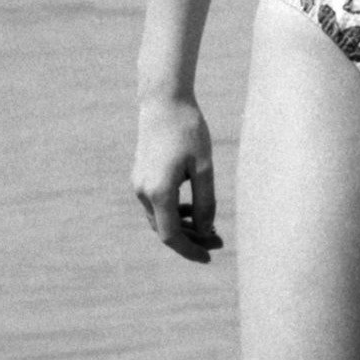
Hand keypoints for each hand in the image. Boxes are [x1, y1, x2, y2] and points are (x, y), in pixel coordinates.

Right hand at [133, 93, 222, 263]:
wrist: (163, 102)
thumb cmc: (188, 131)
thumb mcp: (204, 168)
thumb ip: (205, 202)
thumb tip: (206, 231)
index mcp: (159, 192)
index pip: (172, 236)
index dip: (190, 251)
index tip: (210, 257)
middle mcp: (144, 191)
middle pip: (166, 230)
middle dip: (192, 239)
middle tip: (220, 242)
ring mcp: (140, 184)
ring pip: (161, 218)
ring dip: (185, 226)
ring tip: (211, 228)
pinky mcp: (142, 176)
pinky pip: (157, 205)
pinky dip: (175, 212)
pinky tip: (194, 209)